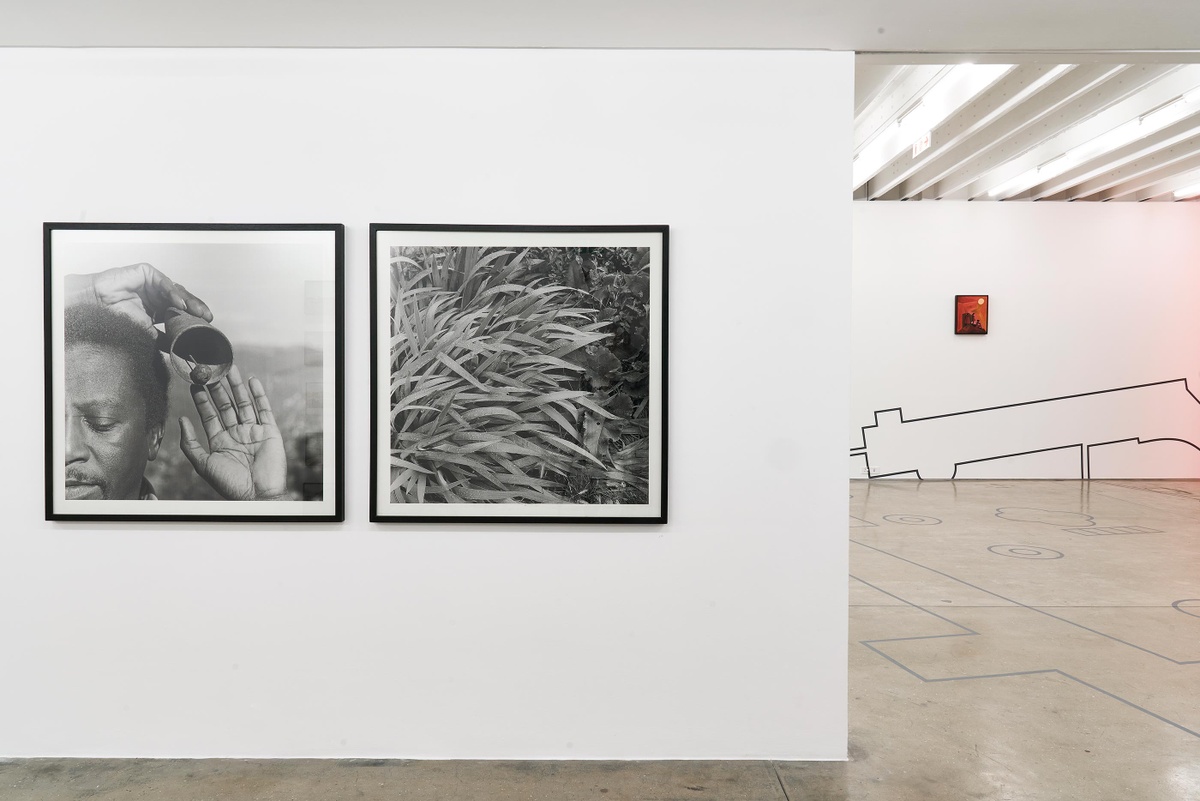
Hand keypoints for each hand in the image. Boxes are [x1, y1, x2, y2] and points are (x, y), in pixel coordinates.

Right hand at [66, 262, 212, 330]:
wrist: (96, 306)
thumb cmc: (116, 317)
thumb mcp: (146, 331)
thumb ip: (163, 338)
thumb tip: (180, 350)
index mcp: (160, 308)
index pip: (182, 312)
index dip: (194, 318)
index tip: (207, 327)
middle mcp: (158, 295)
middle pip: (183, 300)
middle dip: (196, 309)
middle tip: (207, 318)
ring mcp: (153, 283)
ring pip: (177, 291)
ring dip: (189, 302)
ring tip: (198, 312)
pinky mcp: (147, 273)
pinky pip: (164, 282)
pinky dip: (173, 293)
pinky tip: (179, 304)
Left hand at [179, 365, 288, 500]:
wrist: (257, 494)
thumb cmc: (229, 483)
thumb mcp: (203, 464)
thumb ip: (190, 443)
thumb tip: (182, 420)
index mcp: (220, 441)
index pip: (209, 415)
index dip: (202, 399)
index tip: (195, 383)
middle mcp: (236, 434)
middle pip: (226, 405)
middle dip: (218, 388)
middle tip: (211, 370)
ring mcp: (253, 431)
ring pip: (243, 403)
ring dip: (236, 386)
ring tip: (229, 369)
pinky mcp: (269, 431)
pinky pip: (264, 409)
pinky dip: (258, 394)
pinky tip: (252, 381)